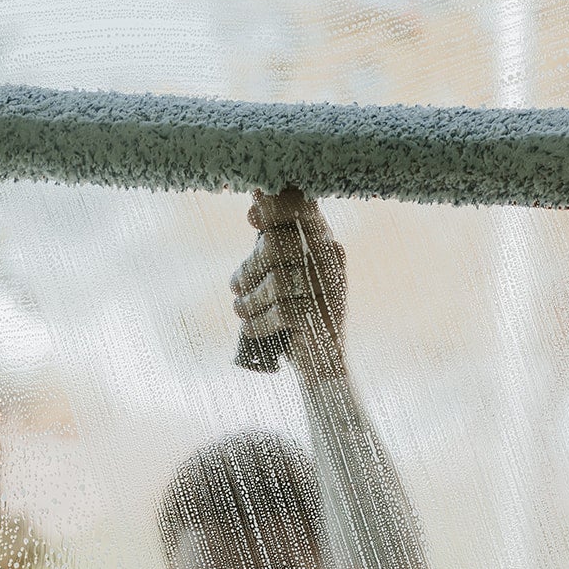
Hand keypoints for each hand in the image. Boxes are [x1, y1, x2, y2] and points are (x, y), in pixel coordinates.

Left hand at [230, 189, 346, 379]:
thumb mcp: (284, 273)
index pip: (301, 207)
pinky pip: (279, 313)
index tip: (251, 218)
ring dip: (249, 300)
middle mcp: (331, 262)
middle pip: (276, 246)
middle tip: (237, 287)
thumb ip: (274, 242)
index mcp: (323, 242)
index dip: (272, 207)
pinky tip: (251, 329)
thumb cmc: (294, 314)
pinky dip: (258, 323)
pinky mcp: (322, 321)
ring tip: (242, 310)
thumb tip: (255, 203)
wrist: (320, 365)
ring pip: (275, 282)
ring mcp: (330, 291)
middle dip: (248, 269)